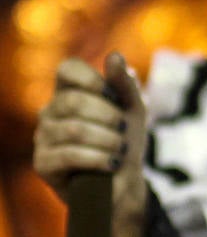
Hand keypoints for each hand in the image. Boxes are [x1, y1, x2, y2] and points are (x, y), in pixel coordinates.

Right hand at [34, 51, 147, 209]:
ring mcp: (43, 137)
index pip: (67, 68)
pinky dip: (98, 158)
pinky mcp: (43, 164)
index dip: (91, 78)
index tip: (113, 94)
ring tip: (120, 149)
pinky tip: (111, 163)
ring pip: (73, 130)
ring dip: (107, 140)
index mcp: (70, 91)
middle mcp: (50, 111)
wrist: (125, 180)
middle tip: (123, 128)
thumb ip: (125, 83)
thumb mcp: (134, 108)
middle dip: (107, 115)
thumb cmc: (125, 138)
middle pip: (72, 101)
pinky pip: (69, 155)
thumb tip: (114, 56)